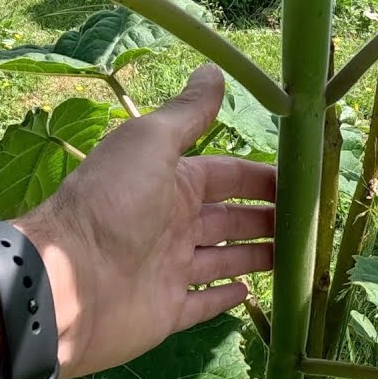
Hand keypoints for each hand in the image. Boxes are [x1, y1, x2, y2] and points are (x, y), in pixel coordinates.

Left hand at [17, 65, 275, 378]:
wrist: (68, 280)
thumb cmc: (111, 204)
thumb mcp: (150, 144)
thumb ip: (186, 113)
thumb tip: (213, 67)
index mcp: (168, 182)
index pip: (225, 176)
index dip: (261, 178)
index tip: (302, 182)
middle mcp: (170, 224)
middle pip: (228, 218)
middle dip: (266, 217)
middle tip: (309, 223)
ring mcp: (168, 269)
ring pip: (223, 259)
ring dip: (256, 255)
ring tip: (297, 255)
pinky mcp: (166, 311)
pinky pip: (203, 302)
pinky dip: (225, 297)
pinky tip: (251, 293)